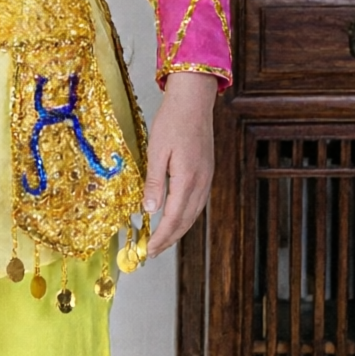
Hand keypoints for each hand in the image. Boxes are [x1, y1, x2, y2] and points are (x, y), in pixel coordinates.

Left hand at [142, 69, 218, 255]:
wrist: (194, 103)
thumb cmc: (172, 123)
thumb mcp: (156, 152)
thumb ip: (154, 183)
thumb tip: (148, 210)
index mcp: (188, 180)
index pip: (173, 218)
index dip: (161, 237)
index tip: (148, 250)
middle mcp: (201, 183)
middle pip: (185, 221)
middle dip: (168, 239)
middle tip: (151, 252)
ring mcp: (207, 179)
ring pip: (193, 214)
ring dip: (177, 230)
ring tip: (161, 240)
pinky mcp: (206, 173)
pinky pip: (196, 203)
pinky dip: (185, 216)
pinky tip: (174, 217)